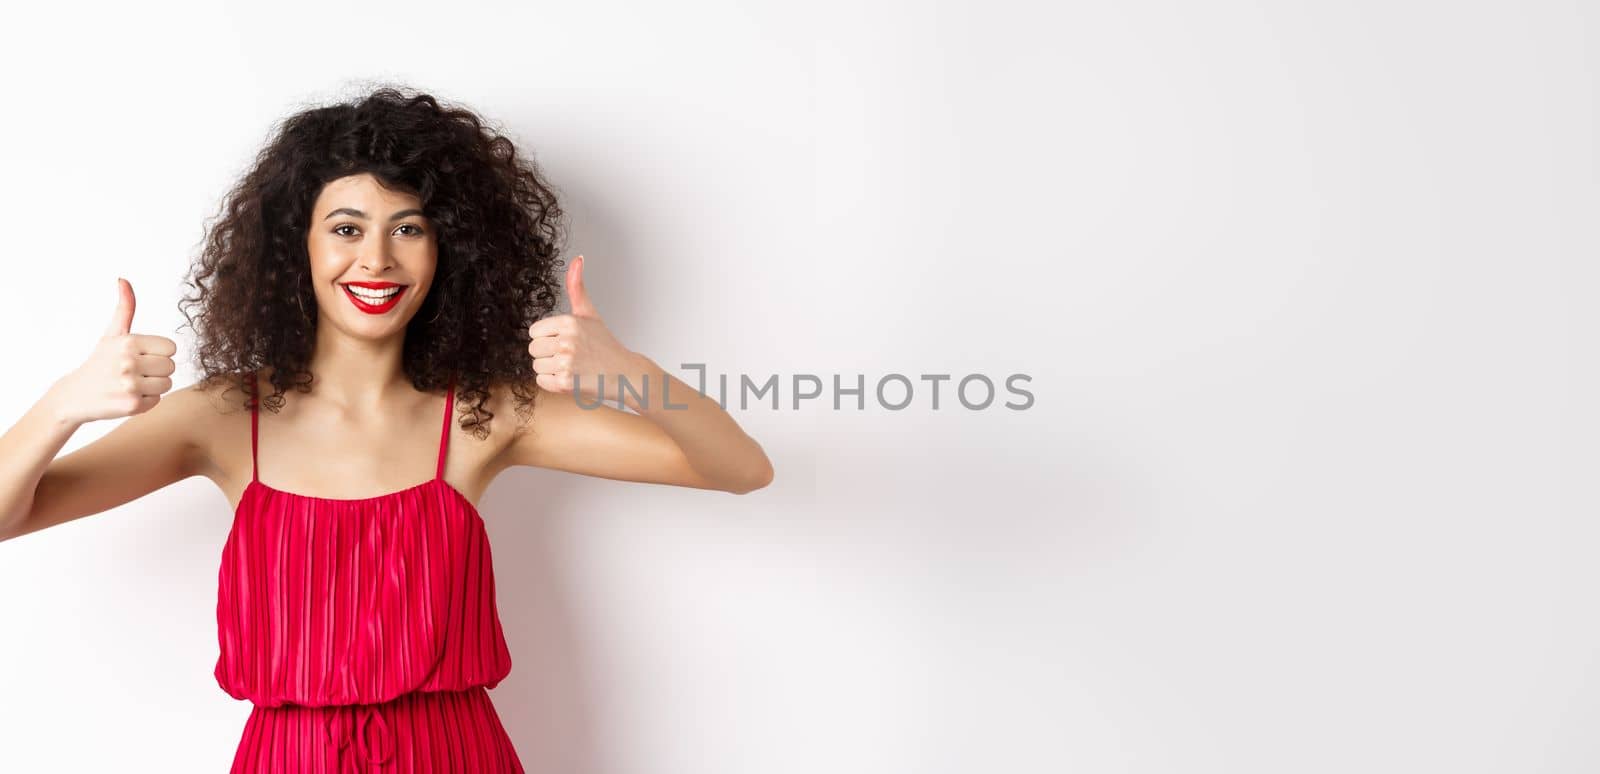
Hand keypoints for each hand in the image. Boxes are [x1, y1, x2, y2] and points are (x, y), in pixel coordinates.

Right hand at [49, 278, 177, 424]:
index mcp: (128, 342)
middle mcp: (128, 362)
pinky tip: (126, 397)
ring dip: (152, 386)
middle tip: (133, 372)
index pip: (171, 348)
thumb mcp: (112, 334)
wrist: (75, 395)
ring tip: (130, 384)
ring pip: (167, 384)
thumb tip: (123, 279)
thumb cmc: (99, 362)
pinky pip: (157, 400)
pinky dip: (145, 401)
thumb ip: (125, 308)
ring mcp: (130, 384)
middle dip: (156, 370)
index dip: (158, 353)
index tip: (139, 356)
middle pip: (171, 367)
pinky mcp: (131, 405)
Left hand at [528, 255, 641, 402]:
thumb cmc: (605, 345)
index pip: (534, 332)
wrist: (625, 374)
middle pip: (533, 349)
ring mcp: (566, 362)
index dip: (547, 338)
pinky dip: (553, 383)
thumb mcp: (590, 314)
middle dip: (548, 355)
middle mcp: (566, 341)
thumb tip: (578, 258)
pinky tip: (571, 378)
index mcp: (568, 321)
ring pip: (536, 366)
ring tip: (572, 367)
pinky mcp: (565, 383)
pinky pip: (541, 381)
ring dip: (551, 370)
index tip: (565, 341)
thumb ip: (577, 287)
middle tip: (570, 356)